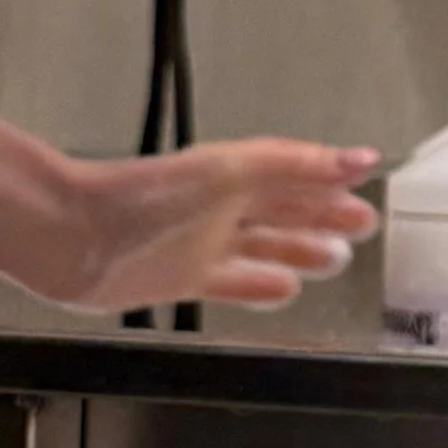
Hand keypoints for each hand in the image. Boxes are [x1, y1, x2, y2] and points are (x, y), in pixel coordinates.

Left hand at [0, 134, 378, 314]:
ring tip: (336, 259)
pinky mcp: (186, 278)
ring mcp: (205, 242)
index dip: (333, 175)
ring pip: (267, 245)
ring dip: (302, 251)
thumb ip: (297, 163)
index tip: (370, 178)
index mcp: (237, 172)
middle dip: (326, 215)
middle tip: (364, 224)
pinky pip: (236, 282)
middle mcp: (224, 205)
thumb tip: (361, 158)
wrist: (77, 236)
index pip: (298, 171)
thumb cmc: (144, 198)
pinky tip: (285, 290)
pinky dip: (263, 285)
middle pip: (286, 208)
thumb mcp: (231, 172)